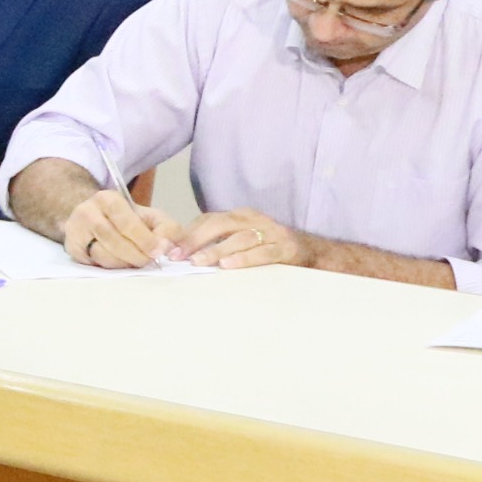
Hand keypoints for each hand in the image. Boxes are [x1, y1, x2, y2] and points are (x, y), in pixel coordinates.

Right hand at [59, 187, 181, 268]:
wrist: (93, 219)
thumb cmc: (125, 219)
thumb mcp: (149, 217)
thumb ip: (166, 228)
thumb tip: (169, 248)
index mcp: (108, 199)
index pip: (127, 222)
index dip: (144, 239)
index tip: (158, 252)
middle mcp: (87, 211)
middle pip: (114, 239)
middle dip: (136, 254)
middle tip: (148, 261)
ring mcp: (75, 230)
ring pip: (103, 254)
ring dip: (123, 263)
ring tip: (134, 261)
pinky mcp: (71, 248)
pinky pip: (93, 263)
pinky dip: (110, 266)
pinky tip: (118, 262)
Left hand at [165, 208, 307, 270]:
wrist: (311, 251)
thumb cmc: (268, 247)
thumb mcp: (241, 239)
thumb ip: (216, 242)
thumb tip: (181, 254)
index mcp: (239, 216)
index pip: (208, 219)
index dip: (188, 234)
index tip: (170, 250)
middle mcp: (253, 220)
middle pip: (220, 224)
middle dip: (196, 240)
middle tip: (179, 256)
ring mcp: (270, 232)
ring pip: (239, 238)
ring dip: (217, 250)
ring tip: (199, 262)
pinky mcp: (284, 248)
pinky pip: (262, 252)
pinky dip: (244, 259)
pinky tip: (228, 265)